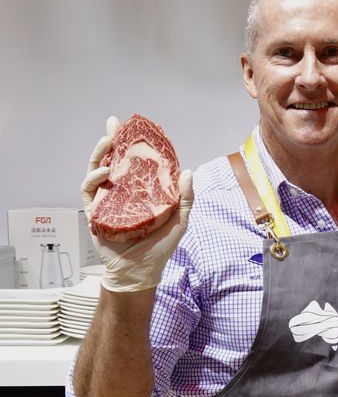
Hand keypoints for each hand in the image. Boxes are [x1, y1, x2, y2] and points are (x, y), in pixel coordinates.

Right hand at [81, 116, 193, 291]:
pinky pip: (89, 191)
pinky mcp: (94, 213)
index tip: (135, 127)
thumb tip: (189, 171)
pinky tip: (104, 171)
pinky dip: (94, 179)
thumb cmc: (159, 248)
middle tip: (114, 124)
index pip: (135, 163)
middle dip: (111, 141)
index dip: (133, 145)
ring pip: (97, 171)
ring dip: (99, 154)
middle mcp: (122, 193)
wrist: (139, 272)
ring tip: (107, 141)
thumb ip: (186, 199)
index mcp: (140, 192)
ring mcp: (106, 202)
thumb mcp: (179, 221)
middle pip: (112, 161)